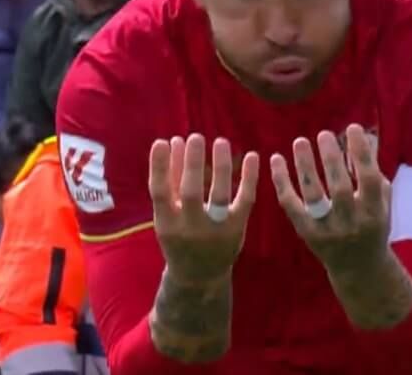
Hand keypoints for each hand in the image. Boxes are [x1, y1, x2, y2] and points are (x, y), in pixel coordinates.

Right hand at [150, 134, 259, 281]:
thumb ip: (169, 182)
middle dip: (192, 164)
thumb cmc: (178, 238)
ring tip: (220, 141)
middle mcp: (191, 229)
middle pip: (192, 193)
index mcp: (167, 225)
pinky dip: (250, 177)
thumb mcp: (166, 216)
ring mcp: (217, 230)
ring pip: (220, 195)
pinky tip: (252, 155)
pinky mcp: (238, 228)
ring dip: (222, 166)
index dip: (160, 167)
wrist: (200, 275)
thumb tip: (172, 142)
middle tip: (195, 137)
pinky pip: (245, 200)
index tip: (163, 141)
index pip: (160, 192)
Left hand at [269, 125, 391, 276]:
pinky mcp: (306, 232)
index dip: (361, 153)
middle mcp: (350, 223)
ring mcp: (326, 230)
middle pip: (339, 188)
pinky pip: (290, 205)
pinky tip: (276, 159)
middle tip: (323, 134)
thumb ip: (373, 171)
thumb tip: (362, 135)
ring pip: (313, 196)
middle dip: (331, 159)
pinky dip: (281, 181)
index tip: (352, 128)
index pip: (368, 179)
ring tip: (300, 142)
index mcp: (373, 214)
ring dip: (305, 166)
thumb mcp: (381, 202)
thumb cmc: (372, 225)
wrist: (359, 268)